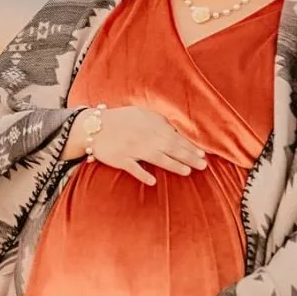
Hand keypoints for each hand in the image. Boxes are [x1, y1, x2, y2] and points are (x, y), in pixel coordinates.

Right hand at [81, 106, 208, 185]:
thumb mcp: (141, 114)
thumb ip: (159, 121)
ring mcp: (131, 148)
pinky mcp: (119, 159)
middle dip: (188, 156)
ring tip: (187, 171)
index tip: (202, 153)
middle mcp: (143, 136)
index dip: (189, 145)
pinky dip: (142, 174)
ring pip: (156, 157)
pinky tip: (152, 181)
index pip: (174, 135)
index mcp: (149, 124)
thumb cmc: (120, 120)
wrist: (93, 126)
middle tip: (203, 165)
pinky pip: (132, 167)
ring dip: (172, 164)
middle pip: (169, 147)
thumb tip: (178, 130)